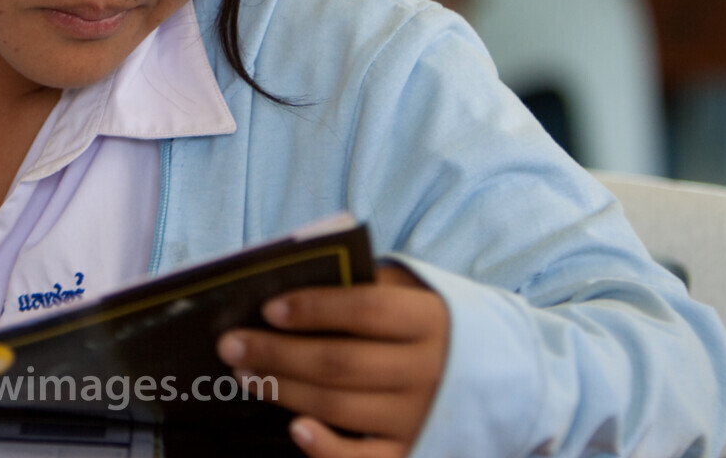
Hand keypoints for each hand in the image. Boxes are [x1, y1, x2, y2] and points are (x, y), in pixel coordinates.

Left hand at [217, 263, 448, 457]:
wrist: (495, 373)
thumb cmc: (424, 323)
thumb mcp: (408, 291)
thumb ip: (361, 285)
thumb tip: (289, 286)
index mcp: (426, 320)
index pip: (366, 310)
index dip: (314, 308)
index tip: (268, 308)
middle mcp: (426, 370)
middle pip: (341, 363)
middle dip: (278, 353)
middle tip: (231, 344)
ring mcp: (418, 416)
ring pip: (340, 406)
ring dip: (284, 390)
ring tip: (245, 374)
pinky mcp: (412, 450)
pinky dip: (327, 449)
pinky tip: (295, 429)